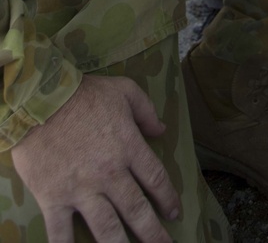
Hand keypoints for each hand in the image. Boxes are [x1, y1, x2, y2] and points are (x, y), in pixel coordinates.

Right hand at [11, 74, 179, 242]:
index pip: (155, 178)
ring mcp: (81, 190)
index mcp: (128, 147)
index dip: (168, 198)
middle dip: (152, 233)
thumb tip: (162, 129)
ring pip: (107, 229)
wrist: (40, 100)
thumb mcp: (123, 91)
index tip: (174, 213)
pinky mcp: (53, 199)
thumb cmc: (83, 93)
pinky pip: (61, 234)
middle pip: (136, 210)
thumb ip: (146, 111)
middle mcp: (109, 173)